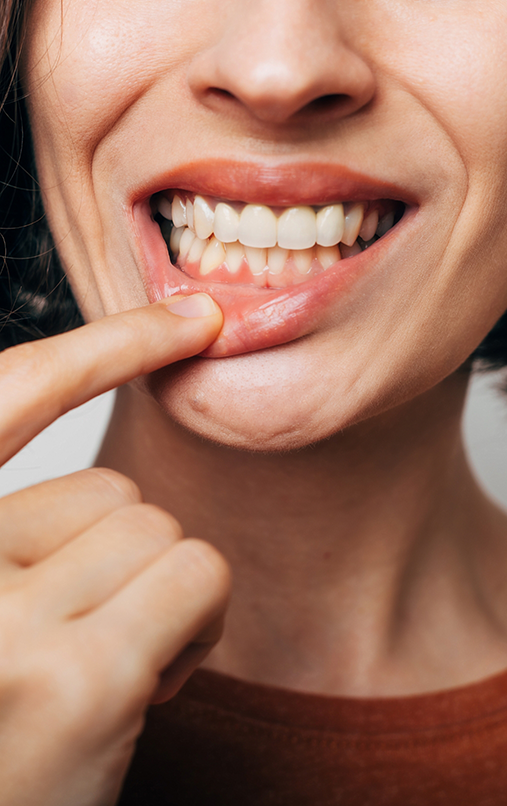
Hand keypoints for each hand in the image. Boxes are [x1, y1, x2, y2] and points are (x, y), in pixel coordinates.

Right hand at [0, 295, 229, 805]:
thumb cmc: (11, 724)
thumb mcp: (3, 606)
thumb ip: (31, 536)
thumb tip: (126, 478)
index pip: (7, 400)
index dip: (100, 348)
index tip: (189, 319)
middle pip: (110, 488)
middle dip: (121, 561)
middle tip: (82, 642)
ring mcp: (1, 625)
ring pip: (158, 527)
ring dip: (157, 594)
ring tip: (105, 666)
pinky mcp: (80, 676)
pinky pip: (197, 571)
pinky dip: (197, 623)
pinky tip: (144, 686)